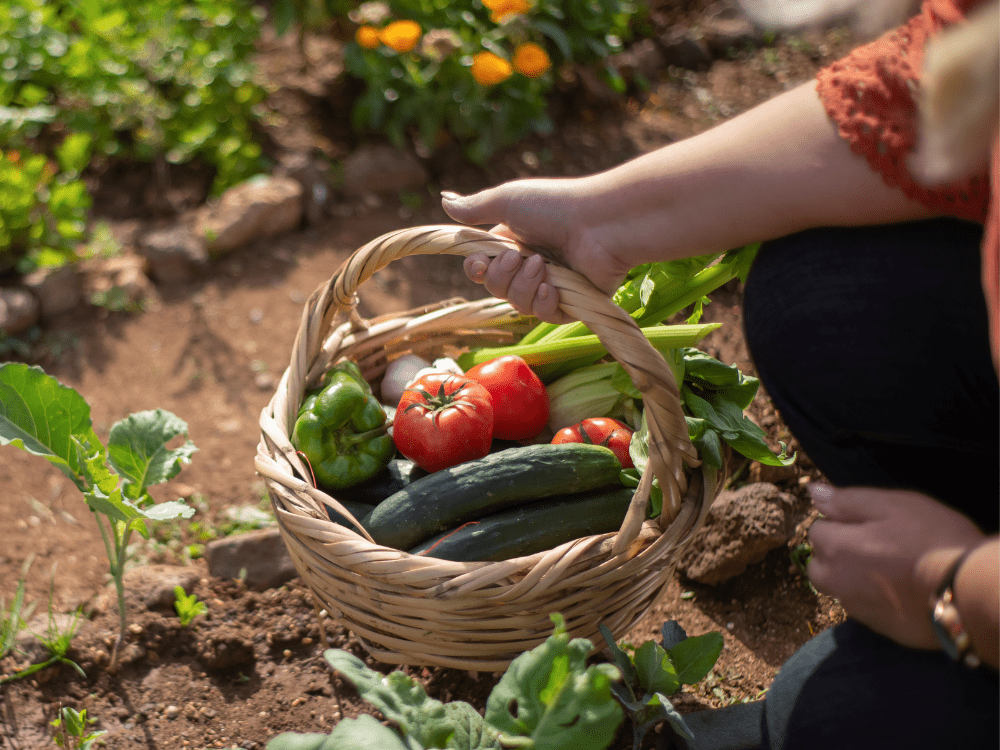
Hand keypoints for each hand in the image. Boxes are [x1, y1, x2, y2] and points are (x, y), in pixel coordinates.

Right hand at [441, 178, 633, 323]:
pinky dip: (544, 303)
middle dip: (502, 277)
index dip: (476, 270)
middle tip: (520, 258)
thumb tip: (444, 199)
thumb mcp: (508, 201)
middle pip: (496, 289)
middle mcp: (530, 265)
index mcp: (513, 243)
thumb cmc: (556, 206)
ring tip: (543, 266)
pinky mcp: (572, 303)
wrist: (600, 223)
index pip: (481, 268)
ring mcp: (551, 285)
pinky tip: (552, 289)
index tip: (479, 264)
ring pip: (518, 304)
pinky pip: (544, 316)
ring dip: (524, 286)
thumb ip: (475, 207)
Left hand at [807, 484, 984, 649]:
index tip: (868, 523)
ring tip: (887, 568)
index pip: (816, 531)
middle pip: (819, 565)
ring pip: (839, 589)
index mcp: (836, 549)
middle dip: (835, 554)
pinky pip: (863, 608)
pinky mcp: (880, 627)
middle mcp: (838, 582)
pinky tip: (898, 589)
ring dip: (850, 577)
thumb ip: (847, 500)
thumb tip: (813, 492)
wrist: (969, 591)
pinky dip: (872, 598)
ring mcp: (858, 609)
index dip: (840, 523)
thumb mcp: (891, 506)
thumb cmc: (932, 540)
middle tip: (873, 545)